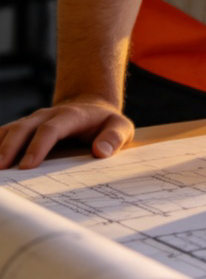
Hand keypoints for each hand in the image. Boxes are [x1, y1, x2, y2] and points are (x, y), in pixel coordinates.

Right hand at [0, 97, 134, 169]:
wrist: (91, 108)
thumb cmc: (105, 123)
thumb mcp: (120, 127)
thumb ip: (115, 137)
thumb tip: (101, 151)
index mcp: (70, 116)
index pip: (51, 129)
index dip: (38, 146)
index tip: (27, 167)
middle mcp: (47, 115)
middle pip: (24, 128)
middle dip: (9, 148)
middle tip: (0, 170)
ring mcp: (32, 121)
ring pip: (9, 130)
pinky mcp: (23, 128)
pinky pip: (3, 135)